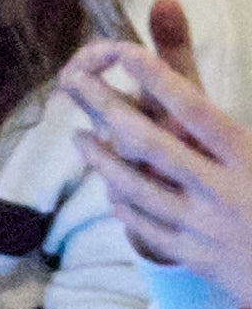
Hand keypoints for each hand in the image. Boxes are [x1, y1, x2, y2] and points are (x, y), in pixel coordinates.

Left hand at [67, 0, 251, 298]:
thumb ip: (226, 116)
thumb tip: (199, 68)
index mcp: (250, 159)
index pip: (196, 110)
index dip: (159, 79)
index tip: (124, 52)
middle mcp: (223, 190)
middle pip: (150, 143)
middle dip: (107, 108)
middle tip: (74, 81)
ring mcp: (203, 226)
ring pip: (135, 187)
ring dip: (101, 160)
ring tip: (79, 137)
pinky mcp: (193, 256)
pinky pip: (143, 225)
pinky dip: (122, 202)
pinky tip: (108, 187)